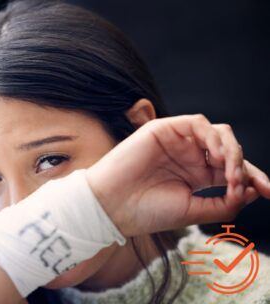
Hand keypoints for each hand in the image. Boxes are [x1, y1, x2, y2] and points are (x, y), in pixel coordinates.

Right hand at [86, 114, 269, 236]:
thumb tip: (253, 191)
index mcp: (196, 176)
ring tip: (230, 174)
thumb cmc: (147, 212)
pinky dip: (213, 138)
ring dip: (232, 152)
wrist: (113, 206)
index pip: (232, 171)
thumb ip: (225, 202)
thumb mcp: (194, 212)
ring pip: (218, 134)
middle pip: (230, 150)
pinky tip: (217, 158)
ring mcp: (178, 142)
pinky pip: (198, 124)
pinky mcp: (165, 129)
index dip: (253, 179)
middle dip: (245, 166)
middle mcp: (190, 157)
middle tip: (244, 186)